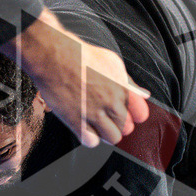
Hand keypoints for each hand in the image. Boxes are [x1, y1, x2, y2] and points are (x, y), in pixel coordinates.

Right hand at [0, 9, 149, 147]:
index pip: (141, 113)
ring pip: (112, 138)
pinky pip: (92, 142)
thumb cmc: (78, 53)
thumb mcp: (110, 61)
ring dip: (106, 133)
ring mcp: (94, 113)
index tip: (128, 114)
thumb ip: (128, 81)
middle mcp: (111, 101)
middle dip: (119, 124)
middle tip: (107, 118)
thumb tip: (144, 95)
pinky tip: (84, 127)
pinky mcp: (76, 121)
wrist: (51, 55)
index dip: (134, 115)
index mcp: (122, 86)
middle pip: (126, 127)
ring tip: (96, 124)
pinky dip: (89, 138)